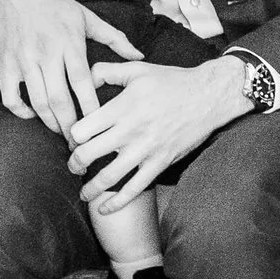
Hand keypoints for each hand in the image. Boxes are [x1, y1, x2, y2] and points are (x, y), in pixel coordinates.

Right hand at [0, 0, 143, 135]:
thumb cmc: (53, 3)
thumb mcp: (87, 16)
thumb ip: (114, 38)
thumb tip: (139, 55)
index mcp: (69, 44)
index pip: (82, 83)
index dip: (91, 108)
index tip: (101, 127)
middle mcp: (45, 54)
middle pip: (59, 99)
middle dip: (71, 125)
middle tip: (81, 143)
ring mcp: (22, 61)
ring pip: (36, 101)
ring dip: (49, 122)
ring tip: (62, 135)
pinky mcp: (4, 64)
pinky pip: (10, 96)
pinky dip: (21, 111)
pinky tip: (33, 116)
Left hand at [66, 56, 253, 211]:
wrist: (209, 95)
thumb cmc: (173, 81)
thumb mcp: (138, 69)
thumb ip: (106, 71)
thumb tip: (83, 80)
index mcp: (121, 107)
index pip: (80, 130)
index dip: (70, 136)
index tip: (72, 139)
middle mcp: (130, 130)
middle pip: (87, 154)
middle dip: (74, 163)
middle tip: (73, 165)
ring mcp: (145, 149)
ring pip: (107, 177)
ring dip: (90, 188)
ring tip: (84, 193)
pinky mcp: (160, 162)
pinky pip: (135, 188)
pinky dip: (117, 203)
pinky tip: (105, 209)